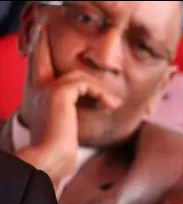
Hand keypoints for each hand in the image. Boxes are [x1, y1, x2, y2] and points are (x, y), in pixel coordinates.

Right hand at [18, 24, 121, 181]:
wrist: (50, 160)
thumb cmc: (60, 152)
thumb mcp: (67, 127)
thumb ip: (73, 113)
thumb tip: (98, 109)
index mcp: (36, 98)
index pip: (39, 69)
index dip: (45, 57)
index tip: (58, 52)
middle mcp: (36, 90)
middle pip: (41, 56)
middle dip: (44, 42)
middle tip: (52, 32)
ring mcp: (45, 89)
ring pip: (77, 75)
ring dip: (99, 89)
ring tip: (114, 103)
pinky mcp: (58, 92)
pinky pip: (84, 83)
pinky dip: (101, 93)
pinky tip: (112, 106)